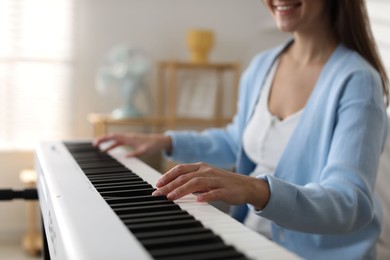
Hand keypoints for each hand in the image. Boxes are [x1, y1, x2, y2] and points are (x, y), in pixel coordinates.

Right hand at [93, 133, 171, 156]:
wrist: (160, 141)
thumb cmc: (153, 145)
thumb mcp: (144, 151)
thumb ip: (134, 154)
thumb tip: (124, 157)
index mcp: (129, 138)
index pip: (114, 137)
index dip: (104, 139)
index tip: (96, 142)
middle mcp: (128, 137)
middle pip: (112, 137)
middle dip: (102, 140)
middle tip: (93, 144)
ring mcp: (129, 138)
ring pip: (115, 140)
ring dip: (107, 143)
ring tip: (99, 148)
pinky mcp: (131, 141)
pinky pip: (119, 142)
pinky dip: (113, 145)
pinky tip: (109, 150)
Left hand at [152, 162, 269, 209]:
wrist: (246, 186)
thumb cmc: (222, 183)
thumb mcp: (205, 179)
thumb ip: (190, 181)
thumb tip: (171, 186)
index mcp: (201, 167)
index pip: (180, 169)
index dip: (167, 176)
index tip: (157, 184)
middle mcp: (207, 171)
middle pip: (185, 177)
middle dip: (169, 185)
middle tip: (158, 194)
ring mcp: (216, 180)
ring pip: (196, 183)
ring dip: (182, 190)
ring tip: (171, 197)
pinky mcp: (226, 190)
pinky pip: (215, 193)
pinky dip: (206, 196)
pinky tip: (198, 201)